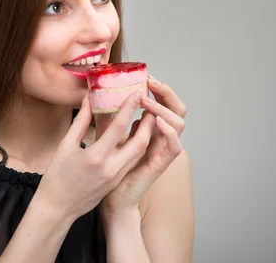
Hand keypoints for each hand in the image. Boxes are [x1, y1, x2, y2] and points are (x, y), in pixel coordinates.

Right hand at [37, 91, 153, 220]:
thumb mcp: (65, 145)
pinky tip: (136, 135)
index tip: (136, 93)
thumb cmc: (57, 176)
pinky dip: (138, 147)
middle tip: (150, 105)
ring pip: (140, 153)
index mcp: (96, 156)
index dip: (129, 108)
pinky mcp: (117, 182)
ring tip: (147, 118)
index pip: (118, 127)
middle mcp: (111, 168)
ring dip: (146, 135)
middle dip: (148, 123)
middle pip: (139, 142)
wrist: (57, 208)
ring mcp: (116, 177)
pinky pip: (133, 161)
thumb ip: (80, 121)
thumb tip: (89, 99)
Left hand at [96, 76, 186, 214]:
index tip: (146, 76)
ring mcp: (162, 150)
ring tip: (148, 100)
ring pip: (179, 123)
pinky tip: (157, 121)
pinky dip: (169, 131)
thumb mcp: (106, 138)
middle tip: (151, 82)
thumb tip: (96, 96)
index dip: (159, 89)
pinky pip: (175, 146)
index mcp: (150, 129)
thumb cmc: (107, 171)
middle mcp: (160, 137)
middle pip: (176, 108)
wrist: (110, 198)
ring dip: (165, 108)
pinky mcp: (161, 165)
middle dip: (167, 93)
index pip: (163, 103)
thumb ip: (107, 119)